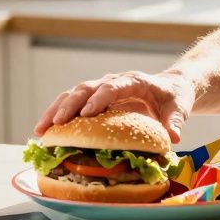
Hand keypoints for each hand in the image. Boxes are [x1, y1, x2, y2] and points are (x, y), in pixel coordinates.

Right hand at [33, 71, 193, 142]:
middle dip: (69, 105)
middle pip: (86, 88)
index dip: (99, 98)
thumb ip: (175, 121)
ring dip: (56, 110)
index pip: (113, 87)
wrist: (170, 88)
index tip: (87, 112)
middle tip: (56, 123)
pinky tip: (44, 130)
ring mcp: (101, 89)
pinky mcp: (94, 99)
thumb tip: (173, 137)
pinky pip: (73, 104)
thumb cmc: (174, 98)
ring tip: (40, 129)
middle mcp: (113, 82)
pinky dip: (58, 115)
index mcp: (134, 81)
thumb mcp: (179, 107)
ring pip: (73, 94)